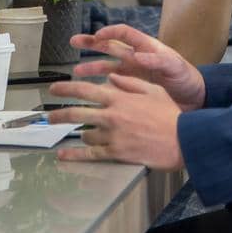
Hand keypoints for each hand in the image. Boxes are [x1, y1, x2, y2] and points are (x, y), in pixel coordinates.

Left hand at [47, 74, 184, 168]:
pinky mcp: (116, 153)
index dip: (66, 88)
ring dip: (80, 133)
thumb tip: (111, 77)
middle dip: (58, 114)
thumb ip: (129, 82)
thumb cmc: (170, 114)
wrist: (182, 140)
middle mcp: (111, 115)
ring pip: (85, 133)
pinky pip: (90, 154)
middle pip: (76, 112)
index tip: (53, 89)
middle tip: (48, 115)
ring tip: (78, 134)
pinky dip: (74, 154)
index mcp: (119, 97)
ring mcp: (112, 135)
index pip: (85, 89)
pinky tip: (63, 155)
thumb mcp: (152, 90)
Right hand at [64, 25, 206, 110]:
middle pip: (110, 47)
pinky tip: (92, 89)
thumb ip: (157, 60)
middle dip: (92, 43)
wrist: (195, 100)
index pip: (124, 34)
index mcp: (147, 47)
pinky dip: (102, 85)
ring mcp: (134, 73)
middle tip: (73, 42)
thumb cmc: (187, 79)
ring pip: (108, 67)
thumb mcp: (175, 67)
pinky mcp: (134, 88)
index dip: (110, 32)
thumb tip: (138, 55)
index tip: (97, 35)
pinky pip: (114, 84)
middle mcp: (137, 58)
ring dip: (92, 67)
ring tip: (76, 71)